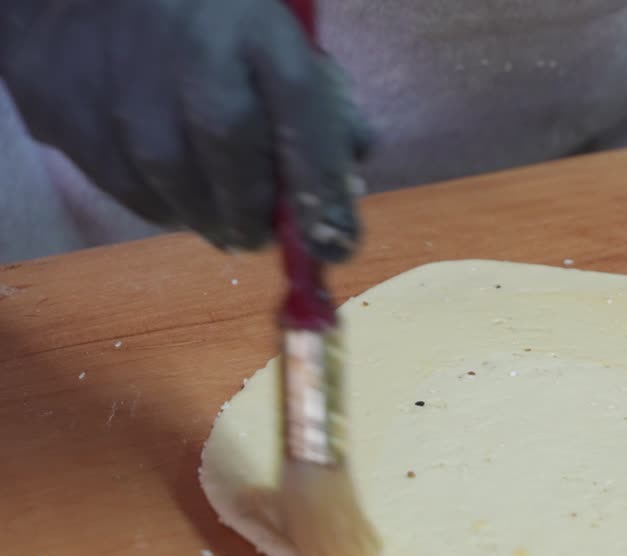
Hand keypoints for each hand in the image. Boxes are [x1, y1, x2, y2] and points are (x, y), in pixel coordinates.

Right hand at [0, 0, 371, 260]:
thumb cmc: (207, 28)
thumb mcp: (277, 45)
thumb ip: (323, 110)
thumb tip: (346, 185)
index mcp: (254, 28)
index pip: (303, 111)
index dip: (322, 186)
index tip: (336, 243)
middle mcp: (187, 50)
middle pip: (231, 146)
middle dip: (255, 209)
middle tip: (263, 235)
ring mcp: (120, 82)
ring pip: (173, 182)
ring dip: (208, 217)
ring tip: (222, 221)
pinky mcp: (66, 111)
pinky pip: (126, 187)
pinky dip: (162, 206)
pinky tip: (176, 197)